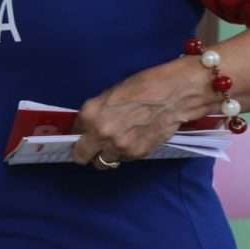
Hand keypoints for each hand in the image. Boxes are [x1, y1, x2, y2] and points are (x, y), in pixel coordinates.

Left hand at [72, 59, 200, 169]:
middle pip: (82, 156)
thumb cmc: (143, 86)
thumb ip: (96, 113)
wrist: (175, 94)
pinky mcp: (137, 154)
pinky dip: (124, 154)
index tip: (83, 134)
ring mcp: (119, 147)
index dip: (79, 134)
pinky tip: (132, 141)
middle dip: (85, 153)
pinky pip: (123, 160)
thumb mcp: (110, 94)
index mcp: (90, 114)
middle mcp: (100, 134)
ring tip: (115, 144)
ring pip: (103, 162)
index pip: (74, 134)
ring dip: (106, 155)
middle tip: (91, 148)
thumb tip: (89, 126)